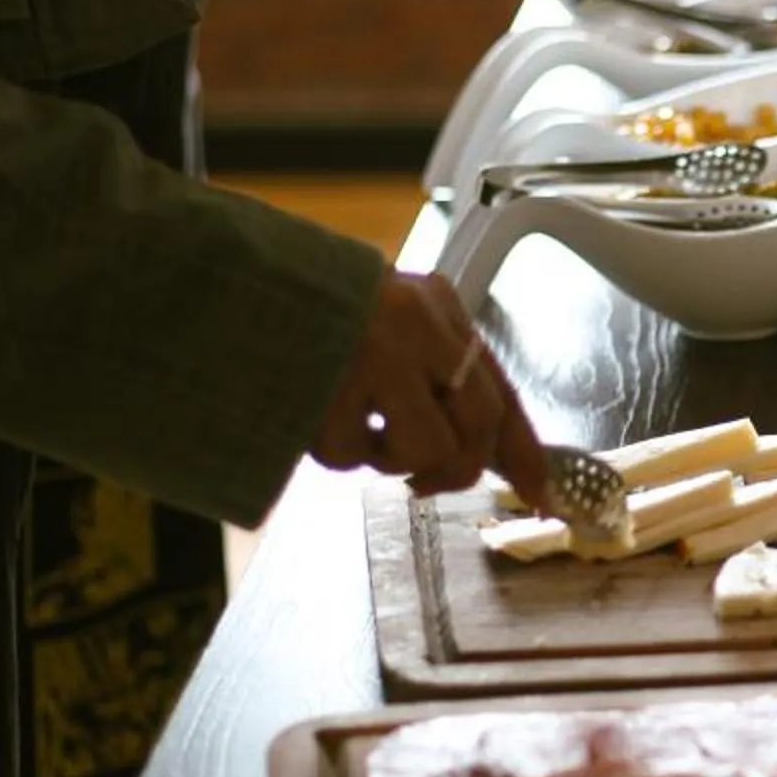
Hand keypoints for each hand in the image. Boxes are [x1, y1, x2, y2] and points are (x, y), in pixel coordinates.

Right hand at [310, 269, 548, 502]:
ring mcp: (370, 355)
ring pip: (420, 450)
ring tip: (358, 426)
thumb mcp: (393, 323)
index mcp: (436, 306)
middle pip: (475, 426)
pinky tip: (319, 415)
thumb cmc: (317, 310)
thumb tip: (496, 456)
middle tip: (425, 477)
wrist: (233, 284)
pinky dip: (336, 451)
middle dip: (455, 469)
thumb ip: (441, 376)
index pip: (501, 387)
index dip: (524, 449)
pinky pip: (350, 456)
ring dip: (389, 459)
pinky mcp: (324, 387)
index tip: (543, 492)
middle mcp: (414, 324)